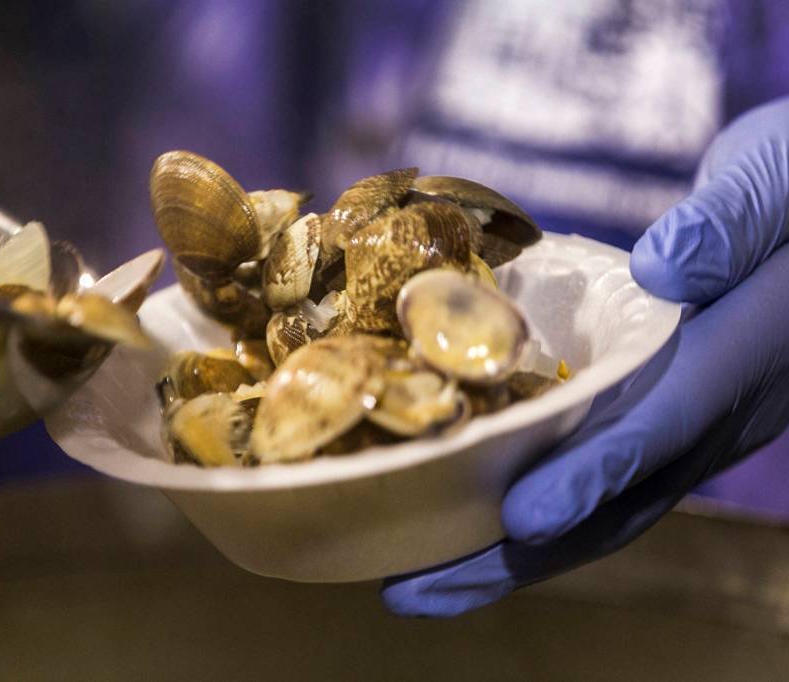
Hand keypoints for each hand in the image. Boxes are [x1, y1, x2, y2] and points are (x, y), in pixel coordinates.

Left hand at [382, 97, 788, 616]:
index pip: (662, 427)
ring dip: (507, 553)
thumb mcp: (778, 176)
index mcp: (743, 353)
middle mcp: (717, 410)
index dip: (591, 475)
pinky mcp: (662, 414)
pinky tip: (463, 520)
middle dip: (516, 555)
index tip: (521, 517)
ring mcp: (690, 423)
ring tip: (417, 585)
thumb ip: (731, 222)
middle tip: (417, 593)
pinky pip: (595, 475)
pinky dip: (529, 508)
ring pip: (600, 506)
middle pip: (614, 502)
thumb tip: (664, 269)